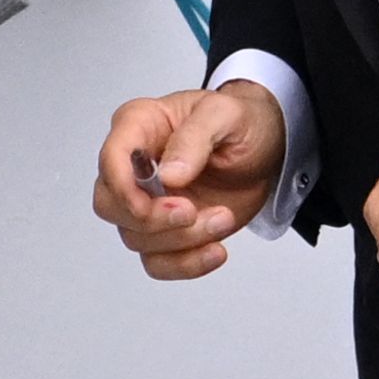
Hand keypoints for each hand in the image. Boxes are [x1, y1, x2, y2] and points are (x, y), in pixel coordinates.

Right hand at [95, 79, 286, 278]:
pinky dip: (186, 264)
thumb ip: (195, 138)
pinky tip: (215, 249)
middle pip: (110, 205)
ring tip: (223, 219)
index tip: (156, 202)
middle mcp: (135, 165)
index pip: (110, 159)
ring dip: (183, 239)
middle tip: (192, 212)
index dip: (123, 187)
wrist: (268, 150)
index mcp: (139, 125)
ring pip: (136, 237)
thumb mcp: (225, 114)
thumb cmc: (241, 122)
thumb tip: (168, 173)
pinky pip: (157, 262)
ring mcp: (148, 201)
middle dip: (151, 220)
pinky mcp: (167, 230)